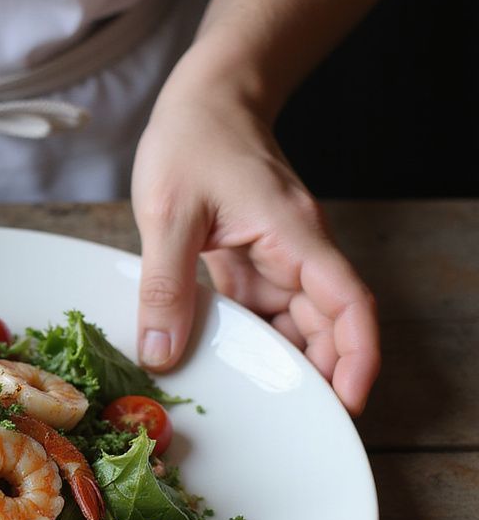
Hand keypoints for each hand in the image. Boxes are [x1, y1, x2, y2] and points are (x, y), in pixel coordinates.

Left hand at [131, 70, 379, 415]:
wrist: (205, 97)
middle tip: (293, 422)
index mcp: (293, 234)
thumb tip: (161, 354)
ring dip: (281, 358)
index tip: (350, 400)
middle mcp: (295, 250)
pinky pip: (260, 307)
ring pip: (293, 319)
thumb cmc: (193, 138)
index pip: (347, 301)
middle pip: (326, 321)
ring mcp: (276, 255)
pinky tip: (225, 361)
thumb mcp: (169, 213)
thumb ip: (165, 286)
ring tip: (257, 402)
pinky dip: (249, 336)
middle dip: (319, 372)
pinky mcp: (252, 257)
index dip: (357, 354)